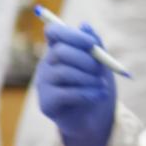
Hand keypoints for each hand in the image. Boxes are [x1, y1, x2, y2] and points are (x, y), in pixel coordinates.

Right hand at [36, 23, 115, 145]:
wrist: (95, 119)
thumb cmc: (96, 86)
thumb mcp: (100, 64)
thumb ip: (95, 45)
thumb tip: (86, 25)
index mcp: (58, 50)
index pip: (54, 32)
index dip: (71, 35)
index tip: (91, 44)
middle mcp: (47, 65)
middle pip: (59, 52)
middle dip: (84, 59)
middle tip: (99, 69)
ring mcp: (43, 84)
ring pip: (64, 72)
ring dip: (88, 78)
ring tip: (102, 85)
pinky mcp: (46, 103)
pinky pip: (66, 93)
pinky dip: (87, 93)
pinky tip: (99, 95)